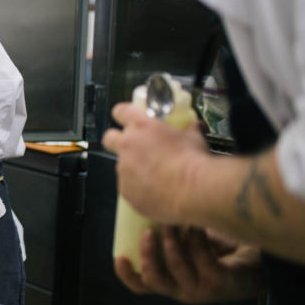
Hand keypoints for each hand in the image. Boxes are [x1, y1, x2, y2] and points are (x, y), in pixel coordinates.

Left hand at [102, 102, 208, 223]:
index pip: (121, 111)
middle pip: (109, 138)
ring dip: (133, 169)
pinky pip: (128, 187)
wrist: (194, 191)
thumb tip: (193, 127)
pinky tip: (155, 193)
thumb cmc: (194, 162)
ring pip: (122, 166)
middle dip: (116, 141)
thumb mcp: (193, 138)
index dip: (123, 114)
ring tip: (156, 177)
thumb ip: (187, 130)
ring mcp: (124, 169)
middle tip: (133, 149)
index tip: (127, 119)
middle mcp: (127, 146)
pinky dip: (138, 189)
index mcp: (142, 127)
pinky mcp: (125, 191)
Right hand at [114, 225, 262, 303]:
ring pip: (177, 267)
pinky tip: (198, 224)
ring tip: (174, 220)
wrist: (257, 262)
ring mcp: (202, 289)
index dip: (127, 274)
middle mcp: (182, 290)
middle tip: (147, 233)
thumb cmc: (218, 250)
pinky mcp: (220, 283)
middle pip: (154, 280)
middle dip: (147, 255)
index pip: (141, 286)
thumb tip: (145, 201)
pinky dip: (196, 238)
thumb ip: (166, 234)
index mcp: (170, 282)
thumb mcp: (185, 243)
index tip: (120, 256)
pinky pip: (201, 257)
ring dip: (172, 241)